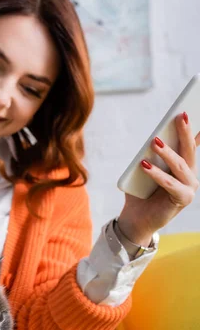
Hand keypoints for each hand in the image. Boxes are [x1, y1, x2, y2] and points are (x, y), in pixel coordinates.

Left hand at [118, 112, 199, 244]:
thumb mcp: (146, 168)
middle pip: (189, 150)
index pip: (192, 142)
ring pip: (180, 165)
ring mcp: (190, 187)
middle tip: (180, 115)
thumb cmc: (140, 192)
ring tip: (155, 141)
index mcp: (184, 165)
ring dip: (167, 152)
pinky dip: (157, 174)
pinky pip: (170, 183)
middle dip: (186, 131)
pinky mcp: (183, 199)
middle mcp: (191, 175)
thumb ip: (152, 154)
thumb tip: (156, 137)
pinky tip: (144, 164)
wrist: (136, 219)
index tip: (191, 110)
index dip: (195, 128)